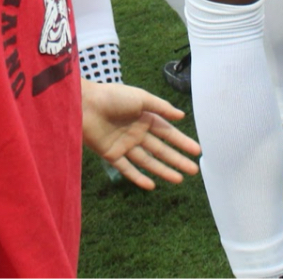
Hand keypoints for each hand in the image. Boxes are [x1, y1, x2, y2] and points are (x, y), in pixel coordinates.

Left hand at [81, 80, 200, 189]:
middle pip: (161, 149)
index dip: (182, 142)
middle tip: (194, 170)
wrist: (85, 104)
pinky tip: (151, 186)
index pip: (168, 133)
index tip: (197, 151)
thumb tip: (182, 116)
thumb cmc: (114, 96)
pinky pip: (127, 168)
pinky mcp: (111, 155)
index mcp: (145, 117)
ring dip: (163, 170)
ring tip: (179, 179)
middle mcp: (137, 132)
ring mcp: (125, 145)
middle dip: (177, 159)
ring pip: (148, 161)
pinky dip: (138, 177)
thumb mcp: (141, 97)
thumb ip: (161, 108)